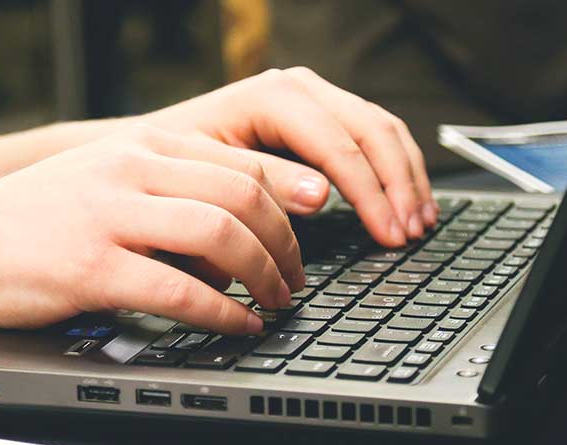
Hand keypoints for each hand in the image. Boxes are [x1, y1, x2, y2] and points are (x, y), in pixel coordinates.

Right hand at [0, 126, 303, 335]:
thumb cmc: (26, 227)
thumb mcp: (99, 184)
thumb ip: (161, 192)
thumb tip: (236, 231)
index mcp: (136, 145)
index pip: (237, 160)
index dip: (289, 196)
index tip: (315, 225)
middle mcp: (127, 169)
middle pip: (241, 194)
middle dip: (285, 242)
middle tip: (297, 279)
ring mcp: (108, 216)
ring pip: (220, 233)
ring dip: (263, 274)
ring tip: (276, 303)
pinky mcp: (90, 267)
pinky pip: (179, 289)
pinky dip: (221, 312)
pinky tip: (237, 325)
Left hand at [140, 67, 435, 246]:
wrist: (147, 151)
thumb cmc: (170, 168)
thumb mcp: (209, 178)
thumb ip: (264, 184)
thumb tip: (321, 195)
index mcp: (272, 97)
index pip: (339, 144)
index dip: (370, 193)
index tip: (389, 233)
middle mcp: (298, 88)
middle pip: (372, 130)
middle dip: (398, 186)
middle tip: (410, 234)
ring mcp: (313, 98)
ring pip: (382, 129)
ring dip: (407, 178)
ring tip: (420, 223)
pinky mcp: (320, 117)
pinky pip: (373, 136)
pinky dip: (396, 170)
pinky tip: (407, 203)